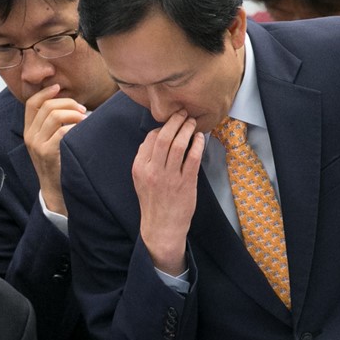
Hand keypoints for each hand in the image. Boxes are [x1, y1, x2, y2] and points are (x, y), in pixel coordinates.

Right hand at [24, 85, 86, 215]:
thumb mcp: (49, 143)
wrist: (54, 190)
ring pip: (54, 116)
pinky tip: (82, 131)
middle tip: (82, 109)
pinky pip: (62, 131)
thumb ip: (53, 125)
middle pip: (46, 107)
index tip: (59, 88)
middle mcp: (29, 136)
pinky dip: (75, 127)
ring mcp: (37, 144)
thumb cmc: (58, 164)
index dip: (45, 92)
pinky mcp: (47, 153)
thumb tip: (70, 104)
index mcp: (29, 131)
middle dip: (67, 103)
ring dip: (73, 114)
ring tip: (84, 119)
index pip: (31, 103)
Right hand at [132, 112, 204, 275]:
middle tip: (183, 113)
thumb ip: (145, 159)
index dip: (162, 127)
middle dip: (175, 121)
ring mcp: (170, 177)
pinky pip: (193, 158)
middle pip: (164, 137)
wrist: (162, 226)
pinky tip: (200, 138)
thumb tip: (154, 138)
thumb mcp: (140, 180)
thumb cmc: (153, 202)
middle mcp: (153, 171)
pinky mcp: (186, 183)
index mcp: (140, 168)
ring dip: (187, 129)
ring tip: (192, 123)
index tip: (171, 124)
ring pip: (179, 145)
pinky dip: (198, 144)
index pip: (150, 139)